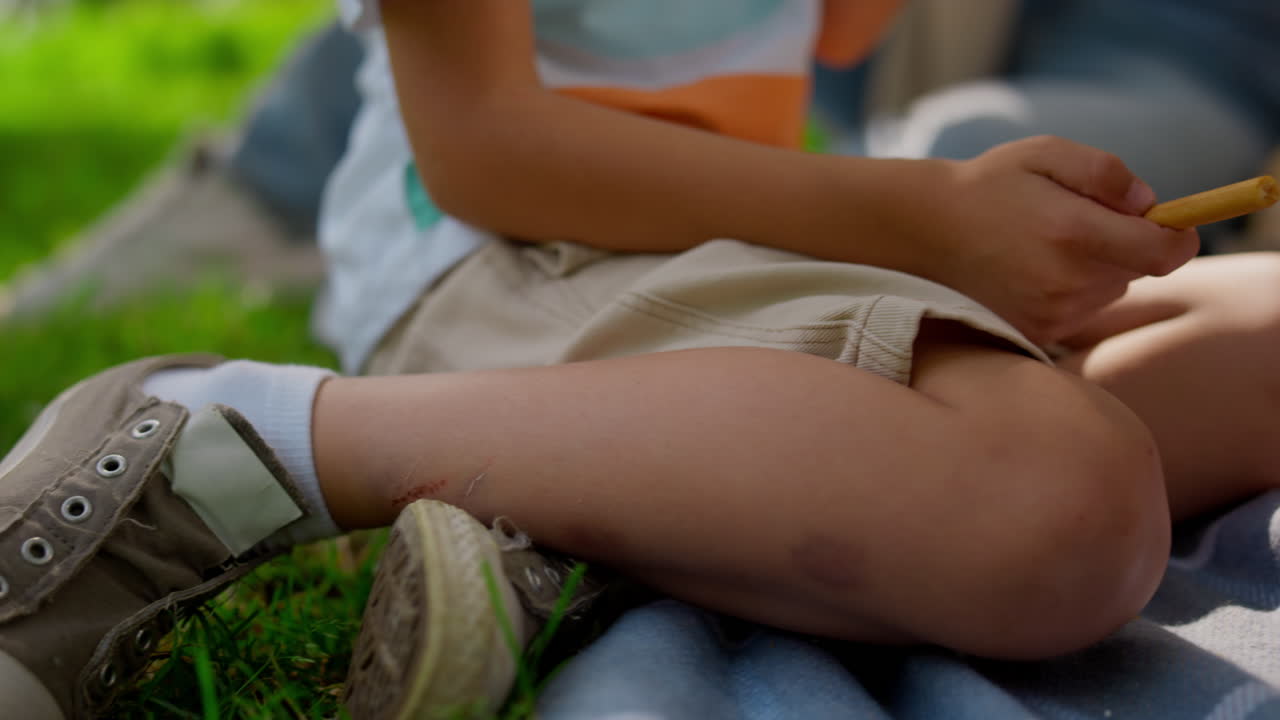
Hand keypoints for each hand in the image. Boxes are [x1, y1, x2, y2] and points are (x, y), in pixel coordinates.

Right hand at [906, 136, 1198, 345]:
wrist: (922, 232)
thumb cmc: (988, 185)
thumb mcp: (1045, 153)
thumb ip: (1105, 172)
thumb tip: (1148, 202)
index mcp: (1074, 233)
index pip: (1164, 252)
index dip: (1180, 237)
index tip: (1174, 225)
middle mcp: (1067, 282)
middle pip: (1136, 271)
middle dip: (1124, 245)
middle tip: (1077, 220)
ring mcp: (1051, 314)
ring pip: (1107, 292)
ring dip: (1095, 270)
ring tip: (1045, 245)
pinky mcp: (1036, 333)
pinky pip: (1079, 312)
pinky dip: (1069, 292)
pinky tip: (1031, 271)